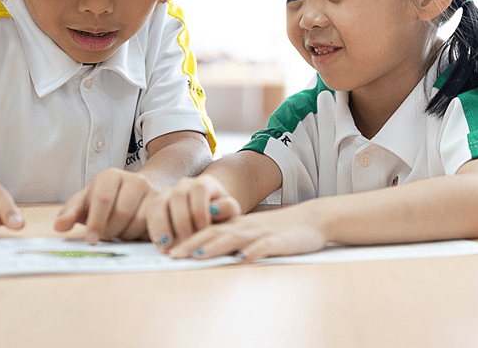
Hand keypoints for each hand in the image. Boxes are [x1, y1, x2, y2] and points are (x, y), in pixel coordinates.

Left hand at [54, 169, 158, 242]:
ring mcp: (151, 191)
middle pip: (120, 213)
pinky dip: (140, 235)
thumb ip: (71, 212)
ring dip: (125, 234)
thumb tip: (59, 226)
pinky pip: (152, 226)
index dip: (96, 221)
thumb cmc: (108, 199)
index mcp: (110, 176)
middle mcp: (133, 179)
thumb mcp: (87, 201)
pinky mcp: (163, 205)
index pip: (102, 198)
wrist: (139, 191)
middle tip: (106, 233)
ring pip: (137, 221)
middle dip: (110, 230)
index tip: (90, 239)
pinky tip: (134, 231)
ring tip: (120, 229)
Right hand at [145, 174, 241, 249]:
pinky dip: (154, 229)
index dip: (199, 210)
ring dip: (163, 226)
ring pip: (160, 203)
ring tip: (168, 246)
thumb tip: (215, 210)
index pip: (199, 189)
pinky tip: (161, 245)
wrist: (209, 217)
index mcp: (204, 183)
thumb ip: (227, 208)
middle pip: (177, 197)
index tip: (203, 229)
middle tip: (187, 242)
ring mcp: (168, 193)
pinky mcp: (156, 205)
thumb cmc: (221, 215)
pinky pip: (151, 214)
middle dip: (181, 222)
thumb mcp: (230, 212)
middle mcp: (184, 184)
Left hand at [168, 202, 326, 260]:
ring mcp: (262, 233)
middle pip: (215, 233)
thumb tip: (203, 251)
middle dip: (192, 243)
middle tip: (171, 254)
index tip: (166, 249)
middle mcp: (245, 227)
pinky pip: (266, 246)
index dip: (186, 239)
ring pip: (236, 238)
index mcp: (236, 225)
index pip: (206, 230)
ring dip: (216, 245)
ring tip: (198, 254)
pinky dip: (254, 252)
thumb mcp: (250, 232)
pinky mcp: (280, 241)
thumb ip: (230, 239)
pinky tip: (244, 258)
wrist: (311, 219)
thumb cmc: (278, 229)